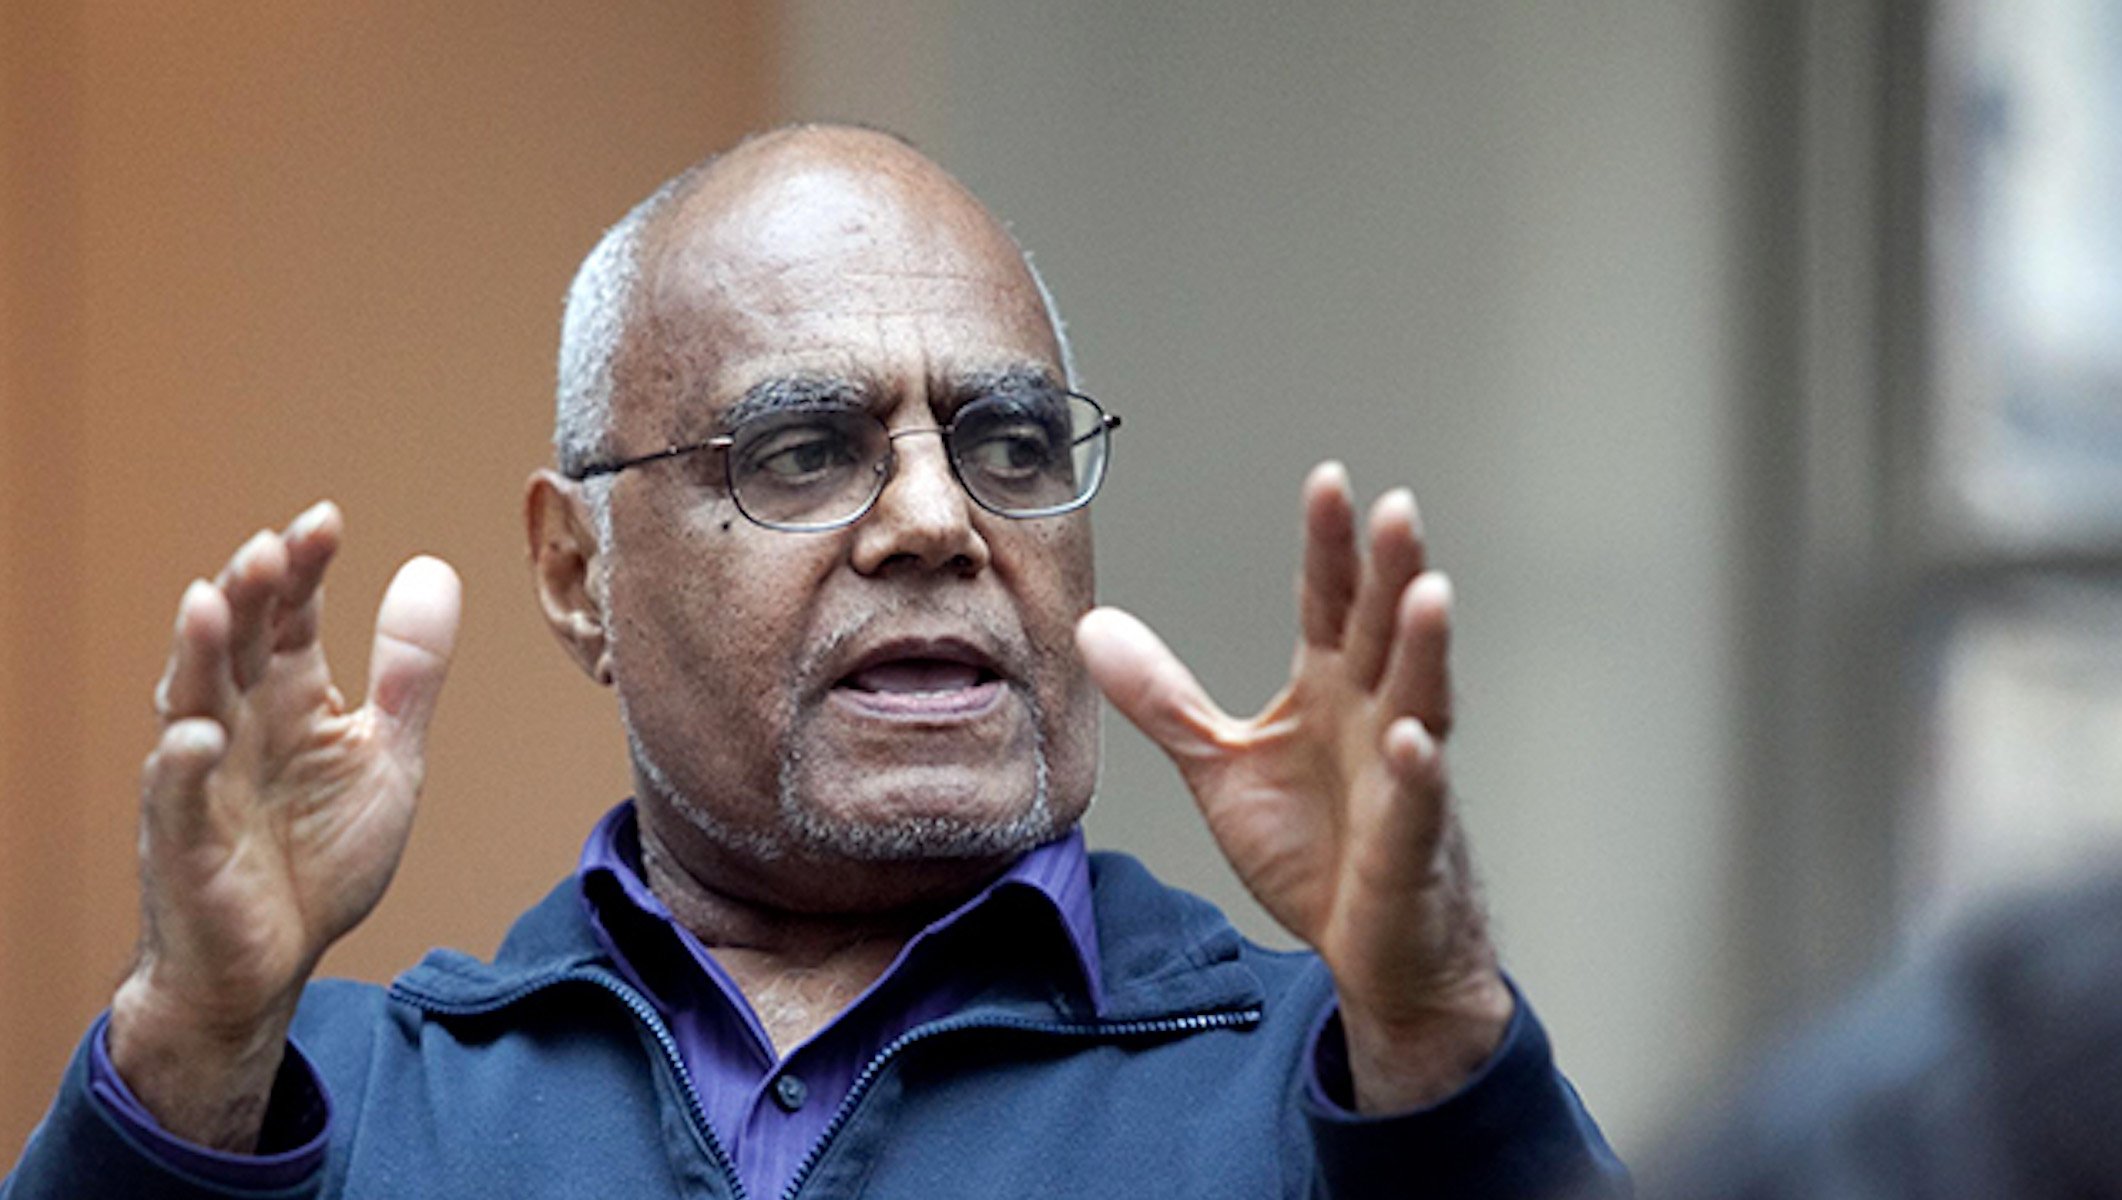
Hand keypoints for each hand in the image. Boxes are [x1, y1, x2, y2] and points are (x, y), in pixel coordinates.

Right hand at [108, 502, 460, 1148]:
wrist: (273, 963)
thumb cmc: (319, 857)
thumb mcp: (385, 755)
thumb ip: (407, 672)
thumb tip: (435, 569)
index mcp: (289, 697)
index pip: (289, 615)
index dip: (303, 568)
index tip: (324, 520)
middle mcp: (239, 723)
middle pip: (236, 641)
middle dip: (248, 593)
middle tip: (269, 546)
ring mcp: (205, 777)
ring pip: (192, 700)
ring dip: (198, 652)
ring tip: (211, 600)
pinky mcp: (183, 840)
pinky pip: (177, 798)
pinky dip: (183, 766)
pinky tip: (197, 736)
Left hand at [1077, 463, 1508, 1111]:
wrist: (1368, 952)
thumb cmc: (1316, 852)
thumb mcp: (1220, 766)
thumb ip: (1165, 699)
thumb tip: (1095, 628)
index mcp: (1330, 690)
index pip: (1331, 603)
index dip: (1330, 546)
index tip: (1327, 481)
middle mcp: (1376, 717)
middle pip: (1384, 632)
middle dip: (1392, 571)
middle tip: (1398, 509)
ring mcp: (1402, 777)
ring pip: (1420, 699)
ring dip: (1424, 649)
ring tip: (1428, 594)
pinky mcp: (1411, 842)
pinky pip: (1418, 800)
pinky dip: (1418, 770)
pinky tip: (1414, 740)